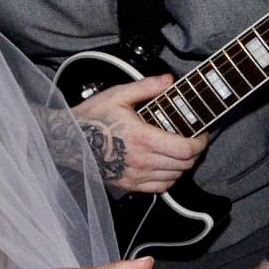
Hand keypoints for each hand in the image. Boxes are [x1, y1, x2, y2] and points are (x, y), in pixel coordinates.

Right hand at [72, 74, 207, 192]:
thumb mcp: (117, 95)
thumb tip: (169, 81)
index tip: (202, 134)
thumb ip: (146, 87)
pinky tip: (164, 165)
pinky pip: (160, 187)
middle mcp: (142, 161)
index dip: (200, 143)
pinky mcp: (129, 185)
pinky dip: (169, 178)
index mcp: (143, 138)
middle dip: (194, 152)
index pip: (185, 149)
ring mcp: (136, 176)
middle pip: (184, 164)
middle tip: (192, 139)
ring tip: (178, 150)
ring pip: (175, 177)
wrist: (67, 141)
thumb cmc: (91, 117)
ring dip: (182, 165)